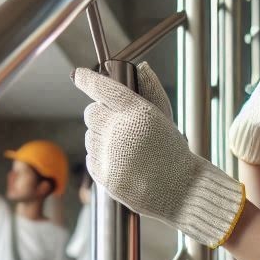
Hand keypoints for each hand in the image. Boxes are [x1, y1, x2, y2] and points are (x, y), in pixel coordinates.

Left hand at [71, 64, 245, 248]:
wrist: (181, 191)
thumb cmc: (173, 152)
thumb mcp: (165, 118)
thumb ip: (151, 91)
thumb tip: (141, 68)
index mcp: (138, 113)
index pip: (103, 88)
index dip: (87, 80)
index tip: (78, 75)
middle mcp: (121, 132)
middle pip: (91, 113)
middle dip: (100, 115)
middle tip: (118, 125)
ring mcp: (111, 156)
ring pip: (88, 136)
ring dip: (100, 138)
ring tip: (125, 149)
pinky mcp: (105, 176)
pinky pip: (90, 158)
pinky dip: (101, 157)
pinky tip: (121, 162)